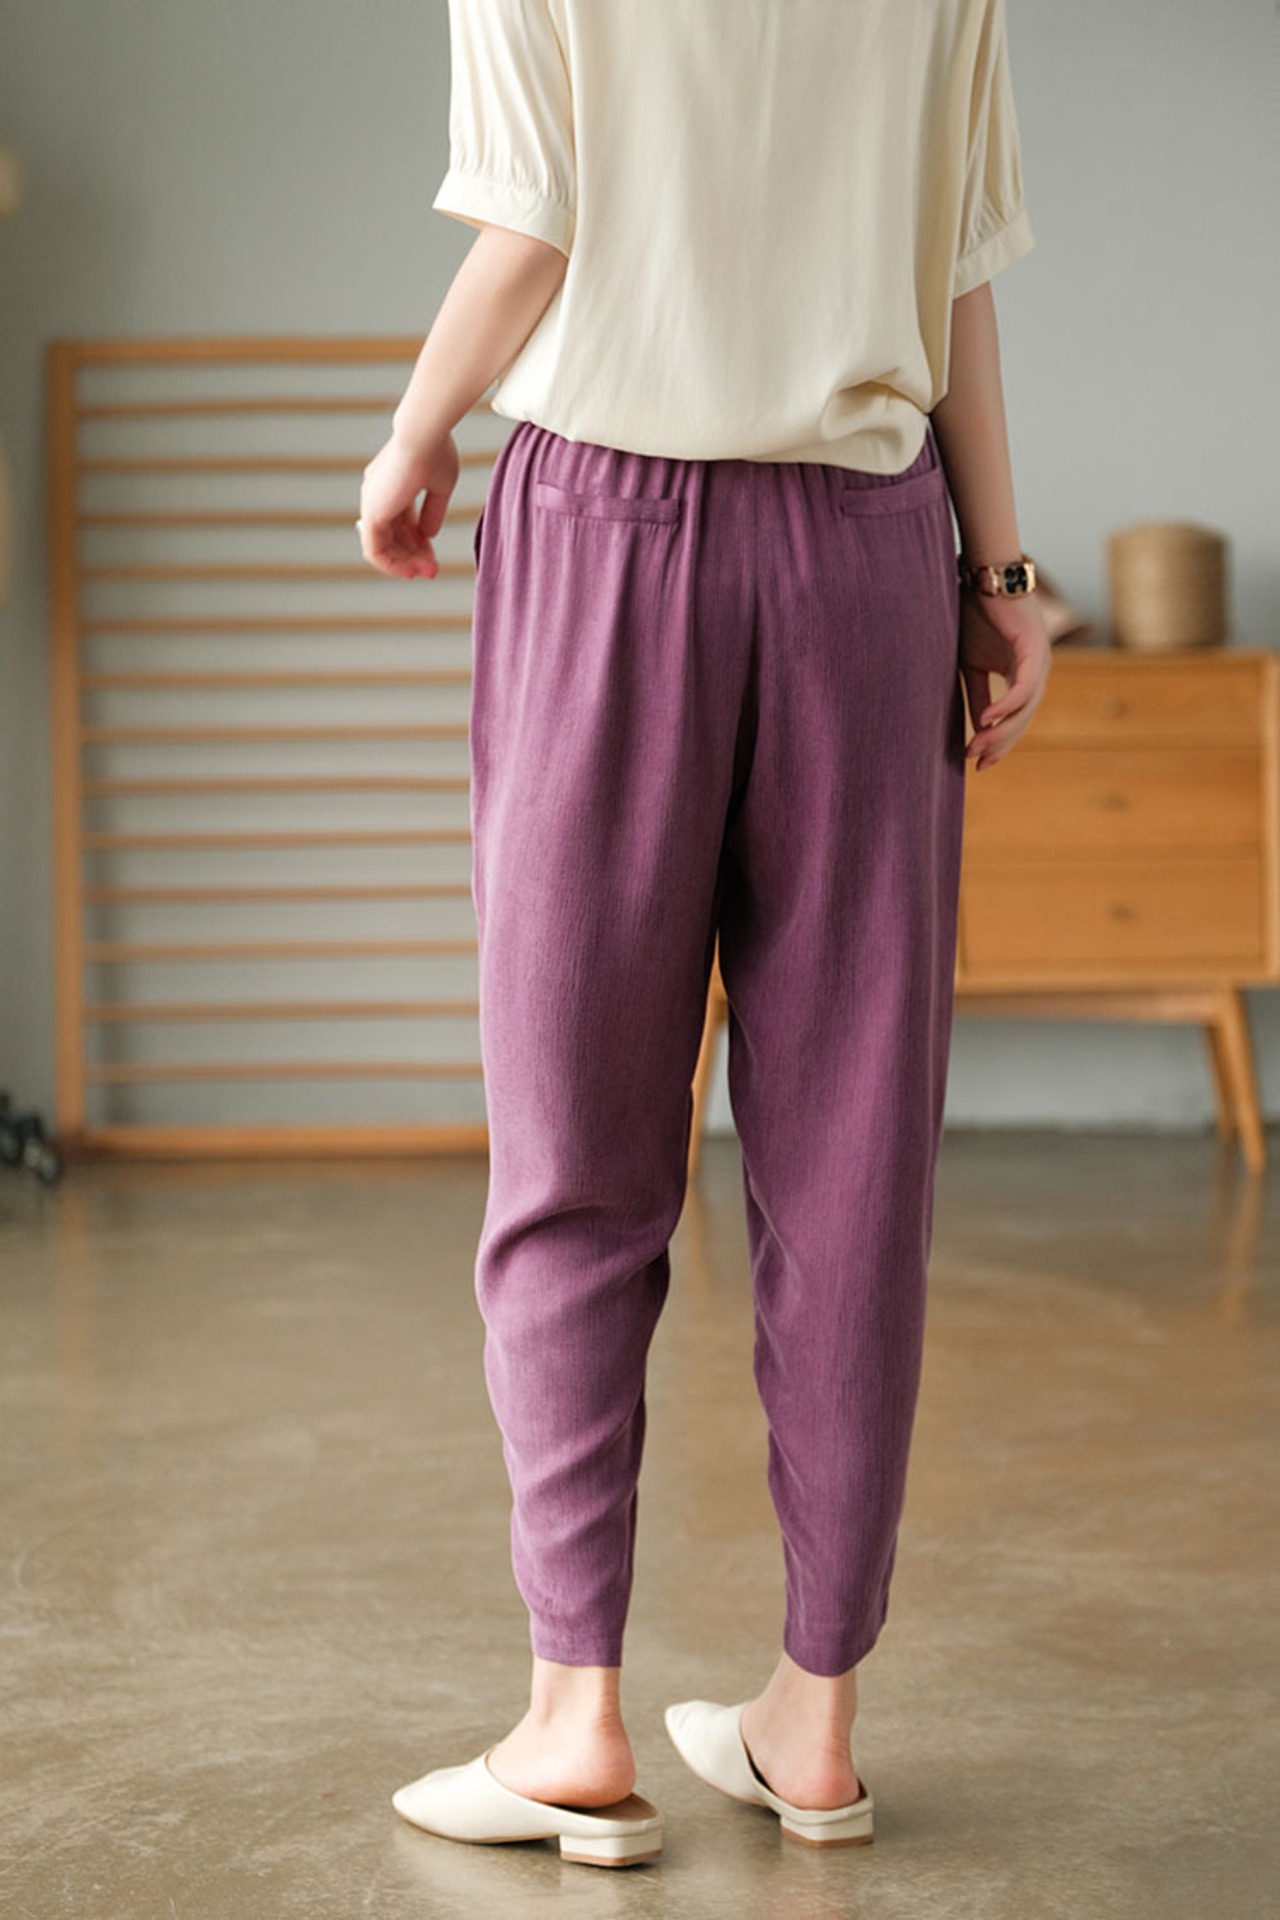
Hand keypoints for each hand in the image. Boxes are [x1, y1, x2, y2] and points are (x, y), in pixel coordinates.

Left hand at [357, 426, 459, 579]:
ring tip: (428, 573)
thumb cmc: (435, 451)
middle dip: (414, 555)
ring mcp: (373, 504)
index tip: (434, 555)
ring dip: (406, 563)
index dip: (419, 541)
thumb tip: (429, 535)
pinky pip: (376, 551)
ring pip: (384, 546)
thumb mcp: (440, 486)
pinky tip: (410, 572)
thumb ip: (433, 512)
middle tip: (433, 570)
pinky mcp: (372, 514)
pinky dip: (392, 565)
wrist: (423, 436)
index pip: (402, 521)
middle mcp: (378, 494)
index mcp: (392, 484)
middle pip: (394, 535)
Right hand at [958, 586, 1052, 770]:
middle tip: (976, 762)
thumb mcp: (971, 664)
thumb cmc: (976, 614)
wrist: (982, 576)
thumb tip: (977, 727)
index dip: (999, 743)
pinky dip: (1006, 705)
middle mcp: (1037, 671)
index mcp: (1023, 674)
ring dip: (1001, 730)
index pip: (1016, 718)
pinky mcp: (1035, 649)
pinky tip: (986, 719)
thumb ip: (977, 694)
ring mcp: (1040, 660)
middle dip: (1000, 743)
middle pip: (1023, 719)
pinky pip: (1023, 687)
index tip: (978, 764)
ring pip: (1026, 708)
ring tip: (976, 746)